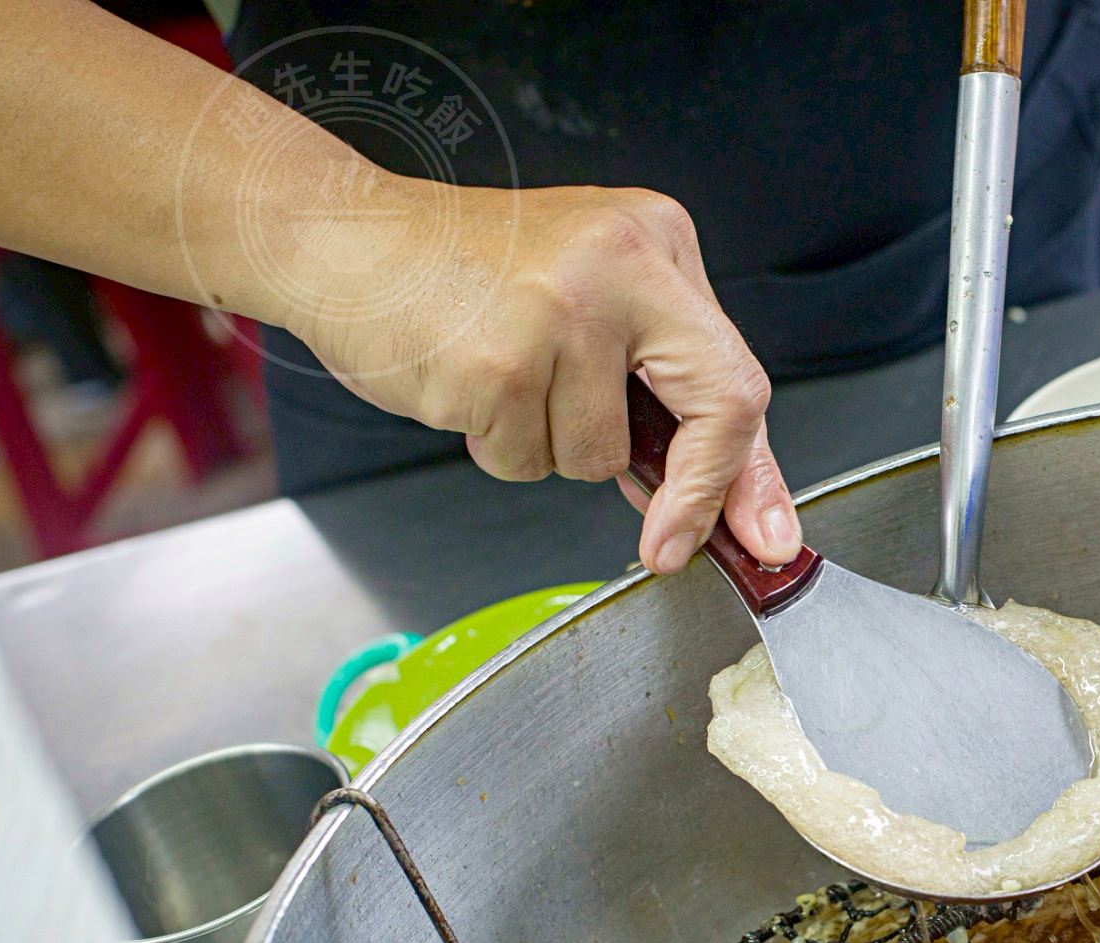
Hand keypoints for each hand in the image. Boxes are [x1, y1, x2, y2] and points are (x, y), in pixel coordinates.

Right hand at [288, 177, 799, 574]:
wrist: (343, 239)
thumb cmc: (462, 274)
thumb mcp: (587, 303)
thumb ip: (658, 390)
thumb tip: (720, 501)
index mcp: (656, 243)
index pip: (736, 376)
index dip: (747, 474)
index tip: (756, 536)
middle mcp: (622, 265)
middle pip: (715, 411)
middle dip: (696, 495)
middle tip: (667, 545)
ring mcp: (560, 314)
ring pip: (599, 456)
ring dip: (550, 448)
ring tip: (504, 381)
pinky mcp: (498, 364)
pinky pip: (525, 461)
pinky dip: (497, 447)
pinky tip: (468, 386)